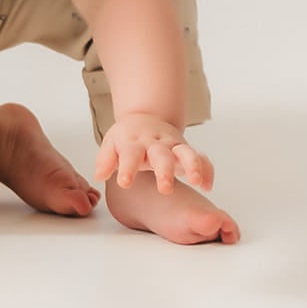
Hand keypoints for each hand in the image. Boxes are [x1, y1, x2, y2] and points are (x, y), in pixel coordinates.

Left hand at [94, 113, 214, 193]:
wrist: (145, 118)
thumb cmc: (127, 138)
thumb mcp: (111, 144)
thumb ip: (105, 159)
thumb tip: (99, 175)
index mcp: (134, 142)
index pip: (130, 154)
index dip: (128, 168)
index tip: (125, 183)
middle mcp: (155, 143)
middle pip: (162, 155)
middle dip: (165, 171)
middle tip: (165, 188)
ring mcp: (173, 145)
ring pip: (186, 153)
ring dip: (192, 166)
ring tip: (196, 181)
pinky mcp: (186, 150)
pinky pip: (201, 157)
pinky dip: (206, 170)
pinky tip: (207, 186)